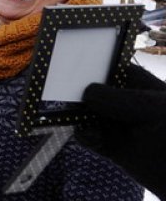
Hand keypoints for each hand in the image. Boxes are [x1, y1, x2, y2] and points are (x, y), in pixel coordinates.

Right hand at [76, 65, 165, 198]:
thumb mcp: (152, 108)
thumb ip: (118, 99)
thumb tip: (86, 93)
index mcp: (139, 84)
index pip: (109, 68)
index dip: (90, 65)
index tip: (69, 64)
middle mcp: (125, 102)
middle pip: (93, 91)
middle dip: (77, 91)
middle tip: (59, 89)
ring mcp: (117, 124)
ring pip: (88, 115)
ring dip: (77, 116)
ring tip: (68, 115)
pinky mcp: (112, 147)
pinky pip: (90, 138)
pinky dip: (84, 137)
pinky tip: (86, 136)